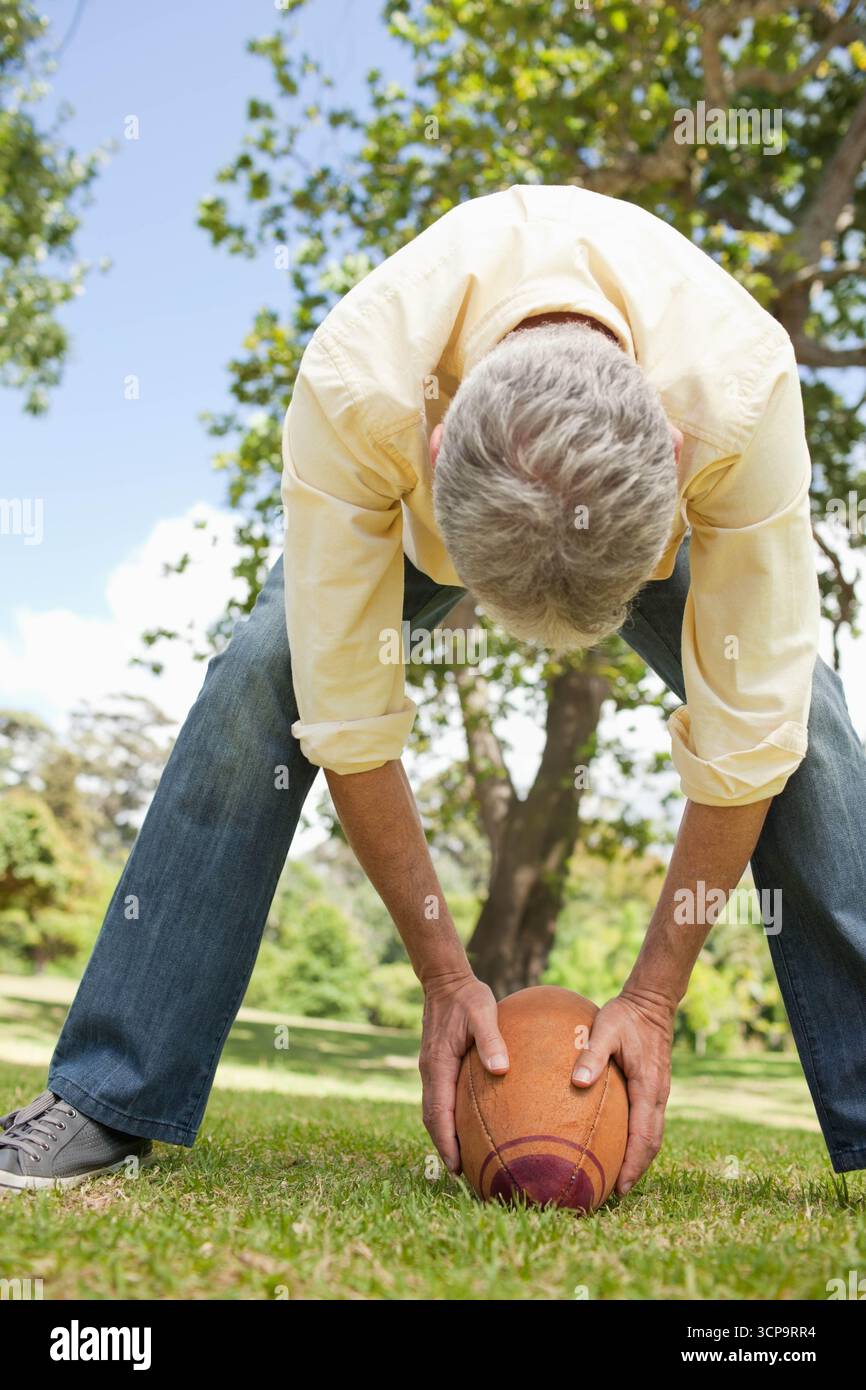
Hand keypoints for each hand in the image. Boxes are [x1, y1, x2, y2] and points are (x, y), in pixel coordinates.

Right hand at [419, 972, 508, 1173]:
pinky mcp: (438, 1065)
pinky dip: (448, 1118)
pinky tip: (467, 1125)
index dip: (445, 1141)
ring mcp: (432, 1068)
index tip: (456, 1166)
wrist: (446, 981)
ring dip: (445, 1135)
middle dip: (444, 1146)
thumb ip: (492, 1040)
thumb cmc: (468, 997)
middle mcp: (430, 1071)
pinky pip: (440, 1098)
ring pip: (434, 1110)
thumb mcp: (483, 1014)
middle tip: (462, 1174)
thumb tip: (500, 1071)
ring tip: (464, 1158)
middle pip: (432, 1118)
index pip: (438, 1112)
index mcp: (438, 1064)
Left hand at [571, 987, 674, 1195]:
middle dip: (636, 1170)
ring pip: (652, 1134)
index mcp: (648, 1087)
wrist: (651, 1002)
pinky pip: (649, 1122)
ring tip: (618, 1177)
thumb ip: (592, 1054)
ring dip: (639, 1158)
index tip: (620, 1187)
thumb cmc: (625, 1015)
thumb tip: (578, 1082)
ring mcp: (658, 1092)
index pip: (643, 1136)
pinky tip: (619, 1144)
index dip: (633, 1165)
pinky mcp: (653, 1087)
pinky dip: (639, 1140)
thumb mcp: (605, 1029)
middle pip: (651, 1143)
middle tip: (616, 1192)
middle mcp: (657, 1094)